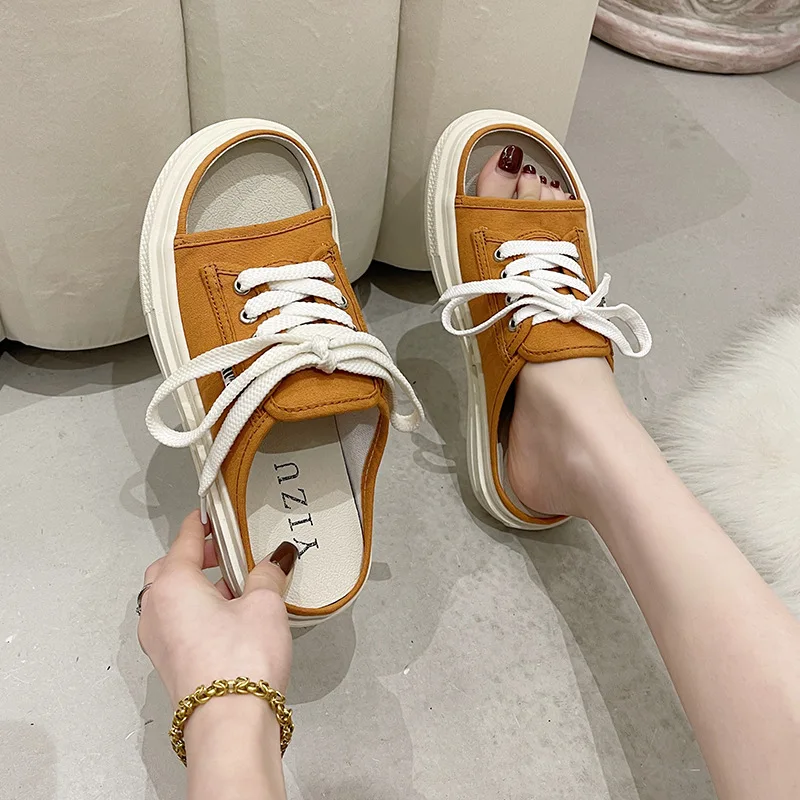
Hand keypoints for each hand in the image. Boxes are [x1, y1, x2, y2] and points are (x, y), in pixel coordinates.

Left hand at [137, 511, 297, 705]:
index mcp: (173, 584)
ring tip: (236, 586)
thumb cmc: (241, 661)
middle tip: (227, 552)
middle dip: (198, 557)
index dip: (201, 524)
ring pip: (172, 598)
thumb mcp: (264, 605)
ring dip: (198, 586)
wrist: (229, 723)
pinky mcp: (168, 663)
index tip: (209, 515)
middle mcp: (156, 609)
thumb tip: (275, 559)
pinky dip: (196, 610)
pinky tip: (228, 618)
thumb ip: (267, 575)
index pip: (184, 540)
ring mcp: (158, 639)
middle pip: (171, 568)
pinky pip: (176, 623)